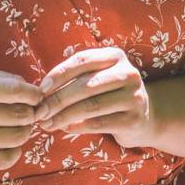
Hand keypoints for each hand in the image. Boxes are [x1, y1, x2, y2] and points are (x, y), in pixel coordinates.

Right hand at [0, 64, 43, 170]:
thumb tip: (28, 87)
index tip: (38, 96)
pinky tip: (12, 144)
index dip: (33, 94)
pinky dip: (15, 152)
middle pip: (19, 115)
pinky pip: (3, 159)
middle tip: (31, 112)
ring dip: (26, 131)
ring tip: (22, 126)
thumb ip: (0, 77)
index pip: (14, 90)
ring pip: (16, 137)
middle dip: (32, 113)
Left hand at [32, 47, 153, 149]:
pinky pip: (99, 124)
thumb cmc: (110, 93)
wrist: (144, 117)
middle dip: (58, 99)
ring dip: (64, 116)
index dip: (59, 74)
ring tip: (47, 123)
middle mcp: (128, 73)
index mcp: (115, 56)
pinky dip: (78, 126)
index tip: (41, 89)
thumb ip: (75, 78)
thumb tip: (41, 91)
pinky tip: (65, 128)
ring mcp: (133, 97)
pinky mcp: (133, 120)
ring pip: (90, 106)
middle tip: (40, 112)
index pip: (82, 60)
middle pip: (85, 85)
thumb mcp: (97, 77)